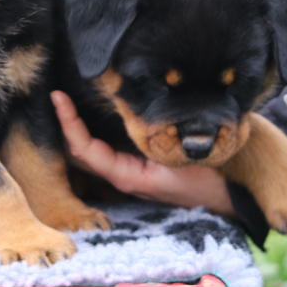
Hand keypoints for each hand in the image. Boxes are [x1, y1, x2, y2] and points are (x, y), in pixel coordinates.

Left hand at [51, 91, 234, 217]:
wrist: (230, 194)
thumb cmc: (206, 177)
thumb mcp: (179, 157)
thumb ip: (153, 139)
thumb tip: (127, 109)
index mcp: (126, 175)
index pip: (85, 149)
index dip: (68, 123)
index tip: (58, 97)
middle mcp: (121, 175)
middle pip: (80, 150)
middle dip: (66, 123)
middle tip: (56, 93)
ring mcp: (128, 170)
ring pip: (91, 148)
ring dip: (78, 125)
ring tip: (67, 97)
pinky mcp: (137, 163)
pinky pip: (107, 146)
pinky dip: (95, 128)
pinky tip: (93, 108)